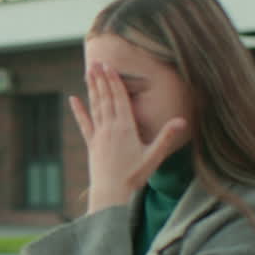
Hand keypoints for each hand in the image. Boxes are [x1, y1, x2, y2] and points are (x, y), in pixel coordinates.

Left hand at [68, 62, 186, 213]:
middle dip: (101, 79)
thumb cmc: (135, 176)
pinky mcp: (91, 144)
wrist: (111, 193)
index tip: (109, 66)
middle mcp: (110, 128)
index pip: (119, 99)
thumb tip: (182, 121)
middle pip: (106, 98)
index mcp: (125, 128)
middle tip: (96, 61)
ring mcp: (99, 135)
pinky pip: (84, 123)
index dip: (114, 82)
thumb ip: (166, 137)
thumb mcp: (154, 156)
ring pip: (95, 106)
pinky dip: (78, 111)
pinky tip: (73, 99)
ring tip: (88, 72)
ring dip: (92, 88)